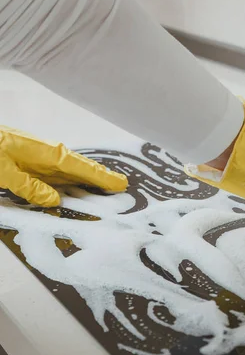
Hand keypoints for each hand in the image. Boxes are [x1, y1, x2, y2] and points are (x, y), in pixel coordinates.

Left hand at [0, 126, 127, 206]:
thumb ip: (29, 186)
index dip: (103, 177)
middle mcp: (52, 156)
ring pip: (72, 175)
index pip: (83, 168)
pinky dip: (71, 185)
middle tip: (123, 188)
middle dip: (101, 179)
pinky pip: (59, 178)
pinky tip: (75, 193)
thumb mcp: (4, 171)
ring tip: (105, 194)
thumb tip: (54, 201)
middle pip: (82, 170)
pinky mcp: (35, 165)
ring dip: (87, 184)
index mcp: (50, 153)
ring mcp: (44, 160)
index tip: (122, 184)